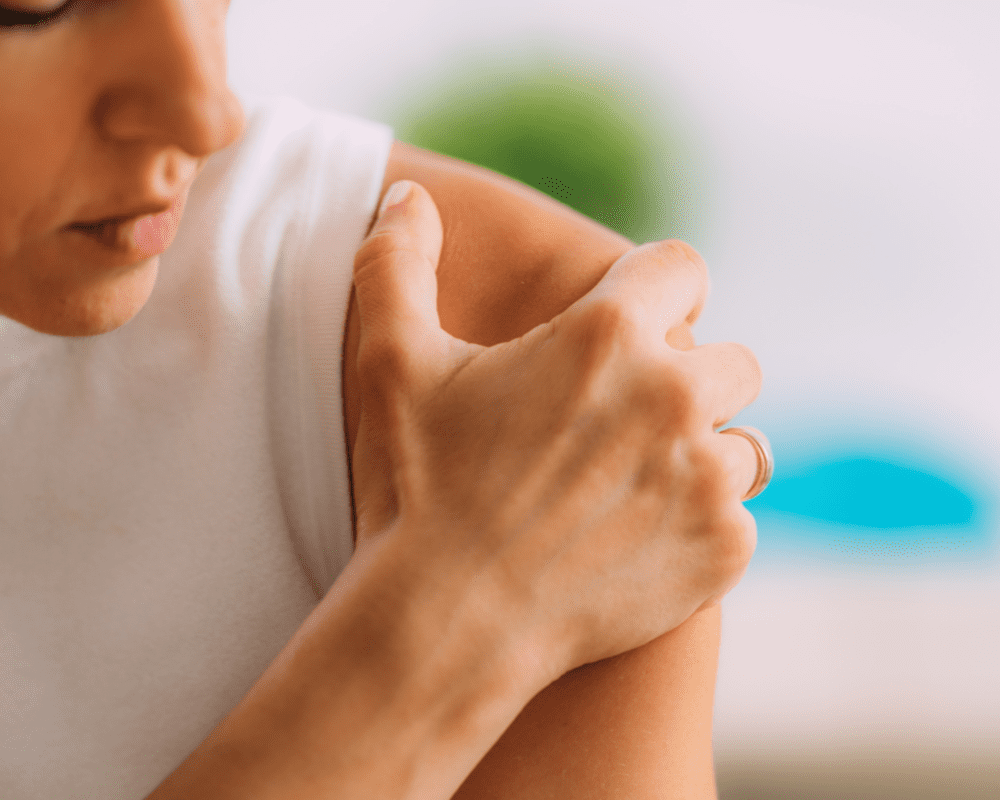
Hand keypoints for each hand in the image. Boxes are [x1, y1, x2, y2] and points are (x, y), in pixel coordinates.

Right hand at [350, 180, 761, 683]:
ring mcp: (708, 478)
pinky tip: (640, 540)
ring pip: (745, 441)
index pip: (682, 267)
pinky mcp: (722, 550)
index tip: (632, 320)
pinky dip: (702, 524)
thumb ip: (396, 261)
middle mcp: (676, 395)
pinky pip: (739, 517)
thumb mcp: (391, 362)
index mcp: (609, 334)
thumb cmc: (418, 486)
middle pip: (731, 358)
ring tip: (638, 480)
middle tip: (626, 416)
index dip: (657, 289)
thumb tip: (405, 193)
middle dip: (688, 376)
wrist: (446, 621)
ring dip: (704, 451)